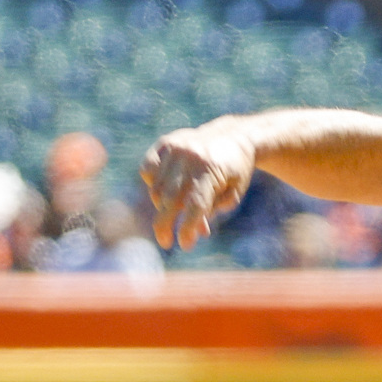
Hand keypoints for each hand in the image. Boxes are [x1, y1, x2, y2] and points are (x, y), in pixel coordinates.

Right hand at [141, 123, 257, 250]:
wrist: (233, 136)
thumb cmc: (234, 171)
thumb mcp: (233, 193)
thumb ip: (213, 210)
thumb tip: (194, 230)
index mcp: (211, 170)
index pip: (195, 205)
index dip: (187, 227)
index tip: (184, 245)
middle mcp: (190, 157)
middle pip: (170, 199)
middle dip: (165, 224)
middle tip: (165, 242)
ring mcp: (175, 148)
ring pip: (157, 187)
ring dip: (163, 206)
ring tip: (177, 210)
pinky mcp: (165, 143)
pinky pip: (147, 169)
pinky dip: (152, 184)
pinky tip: (165, 190)